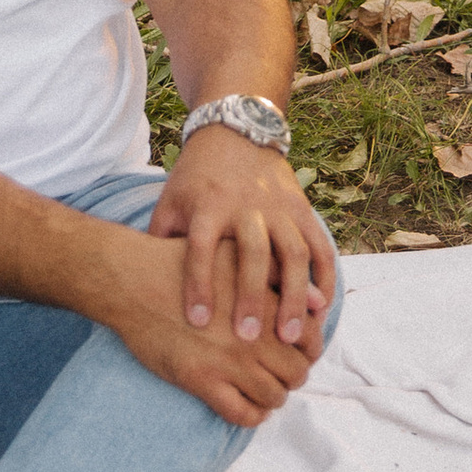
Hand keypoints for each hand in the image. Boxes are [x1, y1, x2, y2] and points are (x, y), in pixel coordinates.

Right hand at [102, 227, 319, 426]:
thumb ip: (278, 277)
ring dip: (272, 397)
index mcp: (266, 305)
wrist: (135, 281)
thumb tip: (320, 300)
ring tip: (262, 390)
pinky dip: (252, 416)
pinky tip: (246, 406)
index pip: (311, 340)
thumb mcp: (236, 257)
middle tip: (278, 372)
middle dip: (291, 375)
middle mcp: (254, 337)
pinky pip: (242, 415)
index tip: (294, 352)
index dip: (307, 350)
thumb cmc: (184, 263)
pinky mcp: (202, 381)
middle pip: (297, 373)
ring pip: (274, 397)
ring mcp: (229, 362)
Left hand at [149, 127, 333, 350]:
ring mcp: (279, 207)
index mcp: (208, 206)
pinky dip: (324, 279)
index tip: (198, 322)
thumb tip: (148, 289)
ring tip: (292, 336)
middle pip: (253, 254)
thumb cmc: (196, 179)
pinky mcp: (302, 208)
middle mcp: (246, 207)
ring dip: (295, 296)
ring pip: (293, 253)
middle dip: (252, 297)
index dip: (199, 285)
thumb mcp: (170, 202)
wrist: (235, 132)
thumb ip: (162, 243)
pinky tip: (322, 310)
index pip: (201, 248)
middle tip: (249, 338)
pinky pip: (320, 246)